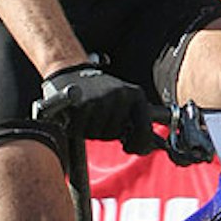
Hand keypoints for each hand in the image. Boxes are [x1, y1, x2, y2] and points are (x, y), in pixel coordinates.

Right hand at [40, 64, 157, 154]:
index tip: (129, 148)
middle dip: (104, 132)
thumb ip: (136, 123)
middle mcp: (121, 95)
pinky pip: (79, 130)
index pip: (145, 129)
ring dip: (89, 131)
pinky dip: (74, 128)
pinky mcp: (83, 103)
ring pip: (97, 134)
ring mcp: (102, 99)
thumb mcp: (124, 101)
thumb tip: (148, 149)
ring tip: (87, 115)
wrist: (71, 71)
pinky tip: (75, 116)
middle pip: (114, 134)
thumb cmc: (100, 92)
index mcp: (136, 95)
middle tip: (98, 117)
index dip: (138, 145)